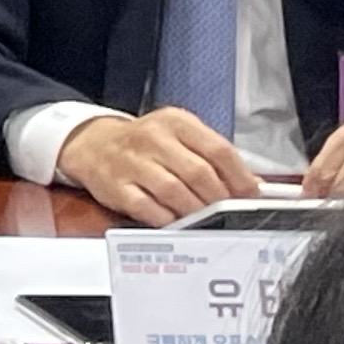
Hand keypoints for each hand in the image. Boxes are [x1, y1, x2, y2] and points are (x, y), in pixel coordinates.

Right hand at [52, 107, 259, 226]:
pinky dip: (169, 220)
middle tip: (229, 211)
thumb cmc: (144, 143)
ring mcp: (133, 163)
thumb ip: (213, 156)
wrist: (93, 144)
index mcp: (175, 122)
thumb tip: (251, 185)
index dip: (240, 176)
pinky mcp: (117, 187)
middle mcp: (153, 139)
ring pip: (176, 193)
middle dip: (220, 198)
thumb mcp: (179, 136)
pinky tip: (177, 221)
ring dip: (197, 212)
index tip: (250, 194)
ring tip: (206, 218)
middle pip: (199, 173)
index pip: (218, 149)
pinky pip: (150, 209)